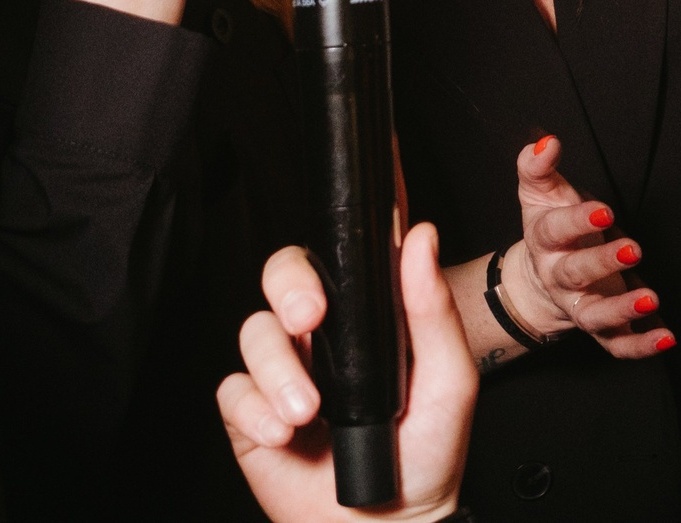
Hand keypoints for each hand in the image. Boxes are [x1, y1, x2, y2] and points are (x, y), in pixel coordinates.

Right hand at [218, 224, 473, 522]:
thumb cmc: (427, 455)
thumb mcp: (448, 380)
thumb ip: (432, 310)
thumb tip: (422, 238)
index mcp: (369, 318)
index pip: (343, 258)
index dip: (335, 234)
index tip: (341, 225)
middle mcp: (324, 337)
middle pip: (284, 275)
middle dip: (288, 285)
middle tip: (310, 315)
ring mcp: (286, 372)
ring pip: (254, 332)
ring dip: (276, 370)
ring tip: (307, 412)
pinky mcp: (253, 414)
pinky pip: (232, 390)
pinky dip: (254, 409)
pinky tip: (284, 433)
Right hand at [491, 134, 670, 357]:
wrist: (540, 278)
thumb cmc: (550, 227)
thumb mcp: (540, 193)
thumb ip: (538, 166)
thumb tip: (546, 141)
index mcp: (545, 241)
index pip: (555, 230)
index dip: (578, 221)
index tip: (604, 210)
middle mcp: (560, 278)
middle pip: (575, 274)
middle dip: (603, 263)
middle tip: (633, 248)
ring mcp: (580, 306)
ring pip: (595, 316)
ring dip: (622, 310)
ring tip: (651, 298)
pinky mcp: (601, 329)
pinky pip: (617, 345)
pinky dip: (640, 346)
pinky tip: (667, 338)